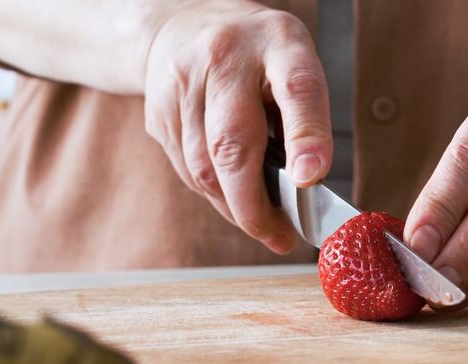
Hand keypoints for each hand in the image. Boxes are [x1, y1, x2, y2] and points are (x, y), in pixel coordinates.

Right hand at [143, 1, 331, 253]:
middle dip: (254, 204)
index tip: (310, 179)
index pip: (296, 89)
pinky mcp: (158, 111)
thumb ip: (306, 117)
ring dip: (234, 207)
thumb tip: (306, 182)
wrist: (182, 23)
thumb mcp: (296, 65)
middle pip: (232, 143)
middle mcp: (224, 58)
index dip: (306, 136)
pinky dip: (214, 194)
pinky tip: (233, 198)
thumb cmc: (257, 56)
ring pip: (203, 167)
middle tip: (279, 236)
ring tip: (263, 223)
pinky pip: (186, 169)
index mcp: (277, 43)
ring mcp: (182, 83)